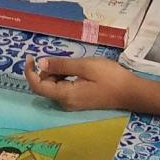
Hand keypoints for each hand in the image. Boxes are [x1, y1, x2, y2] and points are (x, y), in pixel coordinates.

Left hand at [24, 56, 140, 111]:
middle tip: (61, 57)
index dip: (29, 72)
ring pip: (53, 86)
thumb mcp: (85, 66)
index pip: (38, 86)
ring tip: (73, 62)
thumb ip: (62, 65)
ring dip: (56, 72)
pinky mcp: (77, 100)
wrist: (130, 92)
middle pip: (44, 86)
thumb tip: (40, 63)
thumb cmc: (109, 77)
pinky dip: (63, 76)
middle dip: (46, 69)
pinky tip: (75, 69)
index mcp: (65, 95)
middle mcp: (65, 102)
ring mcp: (71, 103)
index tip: (30, 56)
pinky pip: (62, 88)